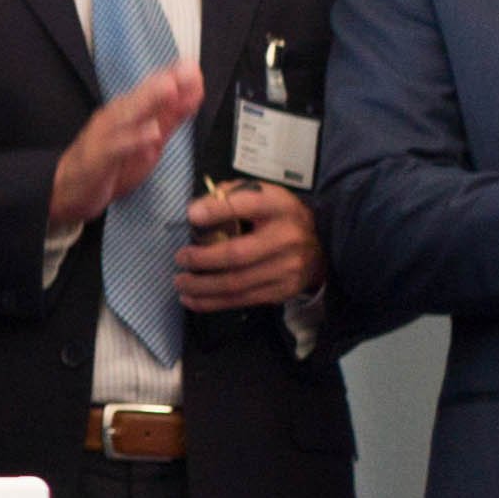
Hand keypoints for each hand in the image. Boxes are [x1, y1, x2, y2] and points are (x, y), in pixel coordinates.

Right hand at [48, 63, 204, 232]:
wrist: (69, 189)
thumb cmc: (111, 163)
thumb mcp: (148, 140)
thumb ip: (170, 117)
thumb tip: (194, 93)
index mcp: (129, 113)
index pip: (153, 92)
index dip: (174, 79)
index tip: (194, 67)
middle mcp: (115, 118)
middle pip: (141, 97)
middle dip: (163, 82)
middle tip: (186, 69)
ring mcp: (104, 136)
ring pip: (128, 115)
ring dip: (149, 100)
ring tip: (170, 89)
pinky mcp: (98, 157)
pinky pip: (117, 147)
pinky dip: (134, 139)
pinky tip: (152, 133)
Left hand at [177, 180, 324, 312]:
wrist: (319, 246)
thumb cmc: (276, 216)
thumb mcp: (260, 195)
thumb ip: (229, 196)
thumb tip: (196, 211)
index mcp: (278, 206)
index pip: (247, 205)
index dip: (218, 211)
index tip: (191, 216)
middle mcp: (287, 237)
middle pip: (238, 254)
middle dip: (202, 259)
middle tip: (180, 258)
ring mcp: (288, 268)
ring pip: (237, 283)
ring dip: (202, 286)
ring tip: (180, 282)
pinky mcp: (283, 291)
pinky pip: (243, 299)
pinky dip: (213, 302)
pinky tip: (192, 300)